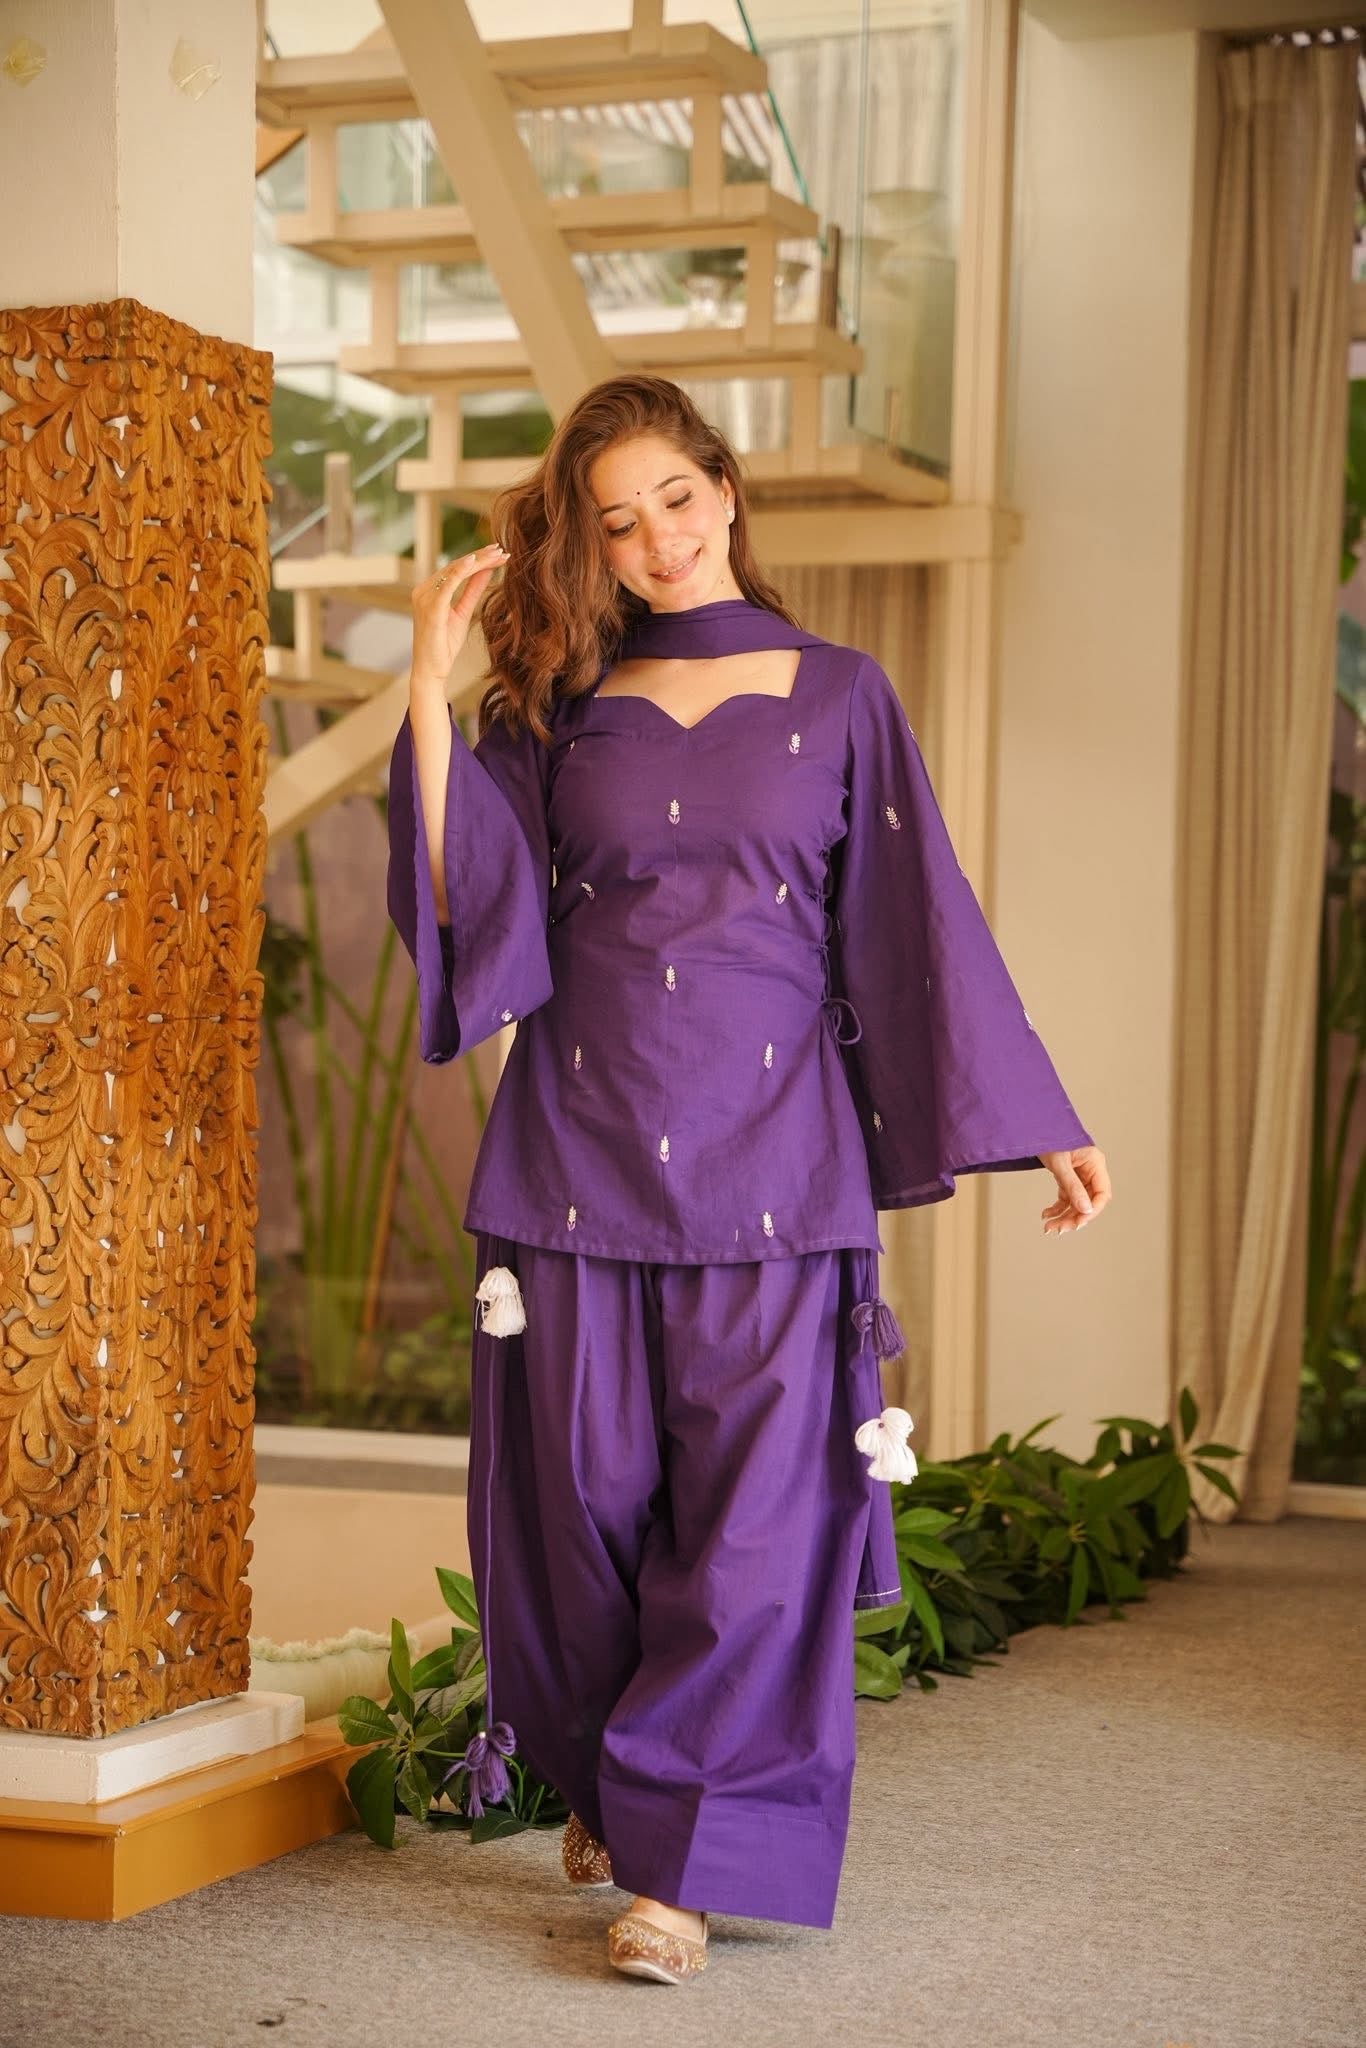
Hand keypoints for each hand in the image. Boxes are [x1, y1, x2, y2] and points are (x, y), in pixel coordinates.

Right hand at [409, 541, 508, 686]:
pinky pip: (446, 585)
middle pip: (455, 566)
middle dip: (480, 556)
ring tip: (495, 553)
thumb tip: (486, 570)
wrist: (431, 670)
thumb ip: (472, 590)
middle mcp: (423, 590)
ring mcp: (424, 598)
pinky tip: (474, 562)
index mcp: (430, 591)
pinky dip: (460, 571)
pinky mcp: (430, 609)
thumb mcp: (463, 612)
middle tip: (501, 548)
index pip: (456, 569)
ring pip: (453, 571)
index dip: (478, 559)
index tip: (498, 552)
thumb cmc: (444, 645)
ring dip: (476, 561)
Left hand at [1038, 1145, 1109, 1235]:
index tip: (1079, 1222)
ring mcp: (1079, 1176)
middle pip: (1089, 1201)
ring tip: (1049, 1227)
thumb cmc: (1050, 1137)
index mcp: (1095, 1163)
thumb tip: (1085, 1210)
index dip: (1093, 1210)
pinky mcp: (1068, 1178)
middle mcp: (1090, 1171)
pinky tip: (1046, 1215)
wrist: (1034, 1126)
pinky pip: (1066, 1198)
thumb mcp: (1060, 1163)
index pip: (1102, 1193)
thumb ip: (1072, 1186)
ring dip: (1064, 1216)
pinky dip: (1057, 1208)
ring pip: (1077, 1203)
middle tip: (1059, 1229)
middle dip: (1074, 1217)